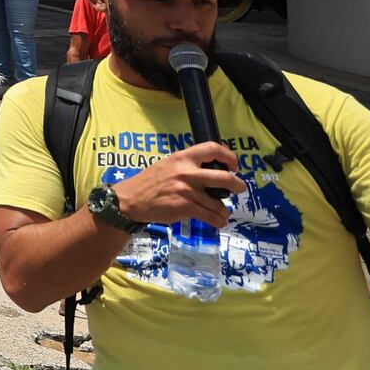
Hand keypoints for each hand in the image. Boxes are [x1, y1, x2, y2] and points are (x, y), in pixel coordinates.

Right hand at [115, 142, 247, 226]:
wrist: (131, 199)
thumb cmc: (149, 182)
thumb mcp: (167, 165)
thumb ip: (187, 165)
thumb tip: (210, 170)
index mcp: (182, 158)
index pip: (212, 148)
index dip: (229, 156)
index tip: (233, 166)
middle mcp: (187, 172)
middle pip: (225, 177)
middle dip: (238, 185)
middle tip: (239, 188)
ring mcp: (187, 190)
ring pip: (219, 203)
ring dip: (224, 210)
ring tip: (222, 213)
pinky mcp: (185, 207)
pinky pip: (211, 216)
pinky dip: (218, 221)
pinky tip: (218, 221)